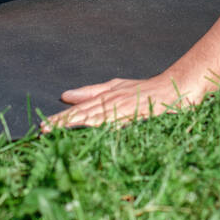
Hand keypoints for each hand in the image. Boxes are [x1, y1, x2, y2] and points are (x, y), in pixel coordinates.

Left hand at [41, 71, 211, 130]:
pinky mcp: (136, 116)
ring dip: (75, 125)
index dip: (61, 118)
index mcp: (106, 97)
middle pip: (83, 114)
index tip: (44, 126)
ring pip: (95, 118)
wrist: (176, 87)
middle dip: (62, 123)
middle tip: (43, 131)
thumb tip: (66, 95)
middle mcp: (112, 102)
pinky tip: (89, 132)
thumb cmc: (146, 90)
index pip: (79, 110)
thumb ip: (92, 91)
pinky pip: (115, 124)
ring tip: (57, 132)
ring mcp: (123, 110)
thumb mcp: (117, 87)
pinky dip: (101, 128)